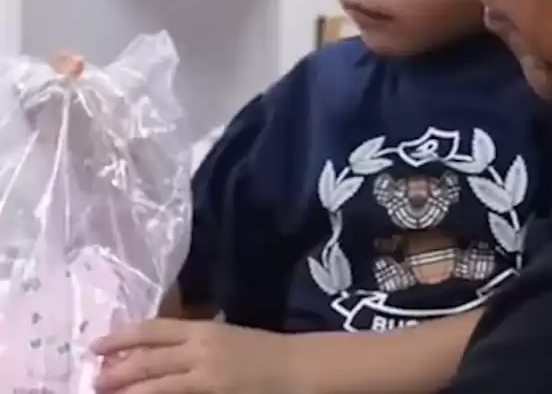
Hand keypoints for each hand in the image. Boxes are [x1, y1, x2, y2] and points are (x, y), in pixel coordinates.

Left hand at [93, 319, 294, 393]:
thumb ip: (197, 343)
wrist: (295, 366)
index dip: (123, 335)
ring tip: (102, 392)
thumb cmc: (263, 353)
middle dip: (117, 367)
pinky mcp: (211, 390)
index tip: (97, 344)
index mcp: (203, 328)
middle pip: (149, 355)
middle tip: (92, 378)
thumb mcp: (227, 339)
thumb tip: (162, 352)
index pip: (155, 328)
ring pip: (155, 379)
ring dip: (126, 388)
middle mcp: (200, 345)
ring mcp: (204, 370)